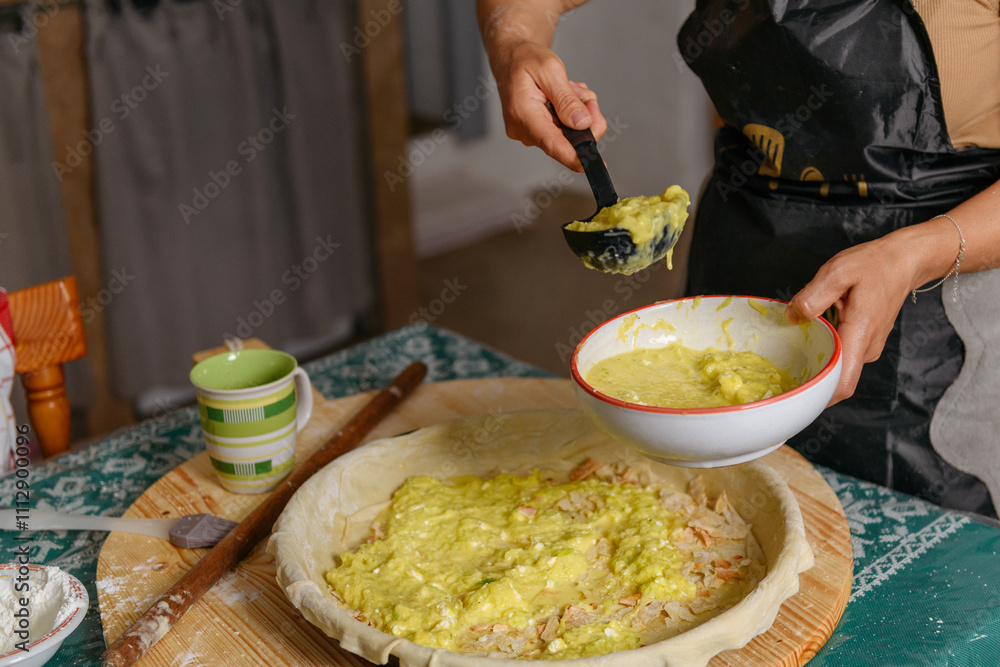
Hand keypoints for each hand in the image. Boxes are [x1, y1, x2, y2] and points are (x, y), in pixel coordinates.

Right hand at [493, 42, 606, 170]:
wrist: (511, 58)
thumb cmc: (524, 59)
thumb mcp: (549, 69)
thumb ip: (566, 99)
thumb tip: (581, 123)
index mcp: (523, 114)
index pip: (552, 143)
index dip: (574, 157)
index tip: (592, 164)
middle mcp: (524, 130)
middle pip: (567, 139)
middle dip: (584, 117)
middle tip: (580, 92)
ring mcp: (530, 133)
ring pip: (570, 133)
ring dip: (578, 111)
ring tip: (568, 88)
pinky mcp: (537, 132)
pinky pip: (565, 129)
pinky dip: (572, 112)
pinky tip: (564, 95)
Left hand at [784, 235, 918, 404]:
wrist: (904, 261)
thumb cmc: (875, 265)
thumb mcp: (839, 271)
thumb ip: (813, 296)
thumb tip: (793, 317)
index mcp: (860, 334)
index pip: (842, 384)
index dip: (819, 395)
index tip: (795, 392)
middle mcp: (867, 348)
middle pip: (835, 379)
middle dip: (810, 374)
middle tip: (785, 361)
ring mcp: (868, 348)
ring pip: (837, 366)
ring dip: (818, 355)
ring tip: (805, 334)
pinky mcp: (865, 343)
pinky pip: (842, 354)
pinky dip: (827, 347)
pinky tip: (818, 328)